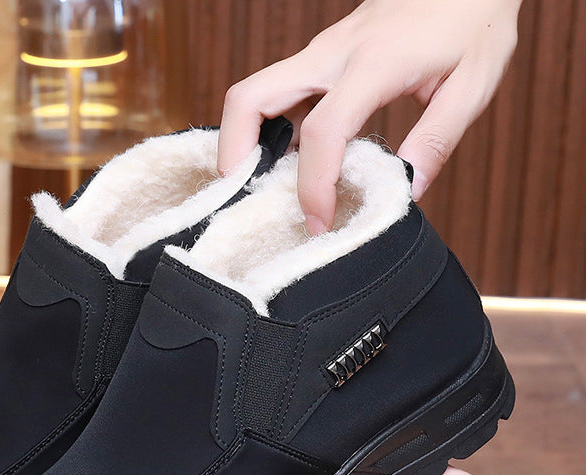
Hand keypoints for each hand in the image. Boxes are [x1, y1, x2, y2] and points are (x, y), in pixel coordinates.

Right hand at [218, 0, 520, 232]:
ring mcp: (319, 54)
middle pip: (249, 99)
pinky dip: (266, 133)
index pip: (323, 130)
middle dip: (234, 156)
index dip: (314, 184)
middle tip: (249, 202)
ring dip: (242, 145)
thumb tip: (407, 191)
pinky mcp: (318, 60)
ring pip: (251, 95)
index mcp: (374, 63)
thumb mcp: (473, 82)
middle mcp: (331, 54)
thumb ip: (437, 139)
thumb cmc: (473, 18)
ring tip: (264, 190)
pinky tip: (287, 164)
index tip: (321, 222)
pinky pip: (273, 96)